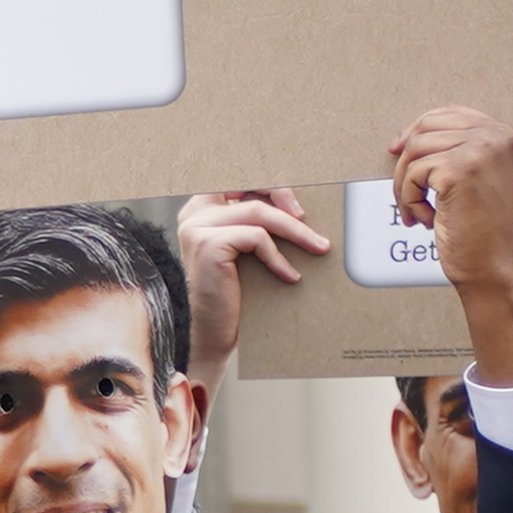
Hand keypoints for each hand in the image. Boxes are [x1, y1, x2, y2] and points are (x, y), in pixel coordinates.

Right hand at [173, 186, 322, 380]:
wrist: (210, 332)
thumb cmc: (230, 292)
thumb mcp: (243, 248)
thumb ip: (254, 221)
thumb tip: (298, 205)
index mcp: (201, 207)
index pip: (242, 180)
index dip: (273, 188)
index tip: (298, 208)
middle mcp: (194, 212)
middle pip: (250, 188)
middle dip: (286, 197)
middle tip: (309, 220)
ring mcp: (198, 227)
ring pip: (260, 213)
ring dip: (296, 231)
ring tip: (318, 247)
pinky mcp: (208, 244)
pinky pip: (257, 238)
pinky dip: (279, 257)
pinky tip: (290, 276)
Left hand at [388, 106, 512, 384]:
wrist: (495, 266)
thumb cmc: (484, 232)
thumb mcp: (481, 180)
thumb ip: (459, 152)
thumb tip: (407, 137)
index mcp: (507, 135)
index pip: (450, 115)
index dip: (417, 130)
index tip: (397, 150)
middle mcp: (499, 136)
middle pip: (427, 128)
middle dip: (407, 162)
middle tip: (406, 194)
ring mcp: (481, 149)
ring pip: (415, 152)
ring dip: (406, 187)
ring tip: (419, 214)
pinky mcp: (460, 169)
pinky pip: (412, 175)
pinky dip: (409, 201)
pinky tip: (426, 221)